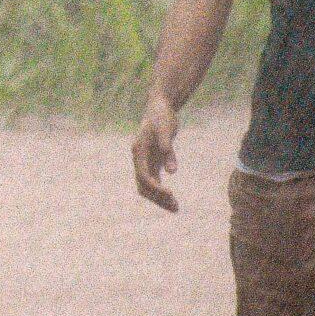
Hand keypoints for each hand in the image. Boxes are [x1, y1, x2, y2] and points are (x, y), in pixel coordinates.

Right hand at [131, 97, 179, 211]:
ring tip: (176, 208)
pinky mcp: (152, 161)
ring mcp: (144, 161)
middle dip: (157, 198)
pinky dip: (162, 190)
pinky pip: (154, 181)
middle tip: (175, 208)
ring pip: (148, 186)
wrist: (160, 106)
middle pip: (143, 186)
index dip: (156, 188)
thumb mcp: (166, 130)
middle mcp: (139, 159)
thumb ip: (168, 151)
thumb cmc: (162, 116)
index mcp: (138, 152)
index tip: (171, 195)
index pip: (144, 176)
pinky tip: (172, 199)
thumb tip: (172, 172)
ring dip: (159, 198)